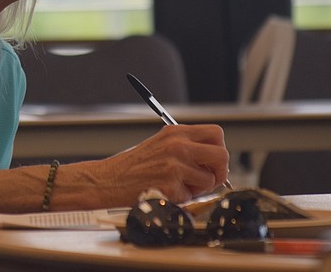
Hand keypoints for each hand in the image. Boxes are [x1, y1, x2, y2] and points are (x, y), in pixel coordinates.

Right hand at [94, 124, 229, 204]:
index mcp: (176, 132)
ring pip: (210, 180)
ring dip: (198, 188)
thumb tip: (215, 161)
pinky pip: (192, 196)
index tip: (211, 161)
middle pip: (221, 155)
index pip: (216, 133)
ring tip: (178, 185)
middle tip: (207, 178)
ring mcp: (174, 165)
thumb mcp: (161, 144)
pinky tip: (166, 192)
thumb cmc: (134, 166)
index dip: (219, 149)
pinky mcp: (170, 185)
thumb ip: (187, 146)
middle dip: (219, 171)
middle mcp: (177, 145)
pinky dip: (182, 198)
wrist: (109, 179)